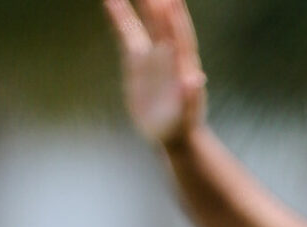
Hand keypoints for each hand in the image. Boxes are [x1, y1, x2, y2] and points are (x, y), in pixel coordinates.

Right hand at [103, 0, 207, 150]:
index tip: (170, 1)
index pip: (180, 37)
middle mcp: (168, 54)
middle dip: (156, 2)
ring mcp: (152, 54)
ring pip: (144, 22)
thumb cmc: (183, 125)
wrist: (174, 133)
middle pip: (161, 21)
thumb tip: (196, 80)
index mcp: (183, 64)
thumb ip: (191, 98)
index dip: (176, 20)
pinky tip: (110, 1)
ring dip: (138, 2)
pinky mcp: (137, 60)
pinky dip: (119, 16)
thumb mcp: (187, 115)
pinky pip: (127, 33)